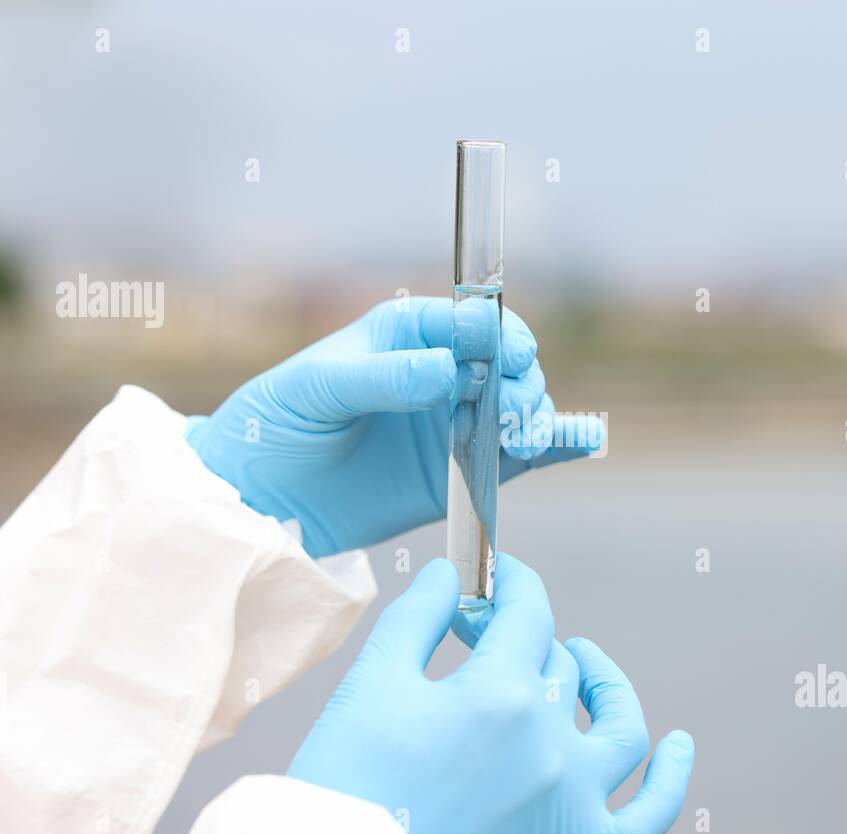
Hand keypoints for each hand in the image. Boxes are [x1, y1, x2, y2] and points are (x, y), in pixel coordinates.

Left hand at [186, 297, 601, 556]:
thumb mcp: (318, 389)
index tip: (507, 357)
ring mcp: (457, 421)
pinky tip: (581, 440)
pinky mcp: (467, 471)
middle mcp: (442, 371)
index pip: (470, 320)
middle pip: (507, 363)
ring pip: (521, 407)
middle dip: (521, 380)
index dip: (497, 334)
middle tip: (512, 412)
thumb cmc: (279, 425)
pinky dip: (556, 446)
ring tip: (521, 437)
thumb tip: (449, 369)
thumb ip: (385, 376)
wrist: (265, 499)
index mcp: (408, 334)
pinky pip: (523, 456)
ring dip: (536, 415)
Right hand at [287, 555, 694, 833]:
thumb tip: (454, 573)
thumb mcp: (371, 684)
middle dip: (518, 635)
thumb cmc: (348, 786)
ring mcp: (573, 802)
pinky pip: (647, 818)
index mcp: (499, 695)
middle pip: (556, 665)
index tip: (493, 576)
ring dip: (607, 686)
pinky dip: (670, 782)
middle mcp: (550, 744)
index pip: (527, 612)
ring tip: (585, 662)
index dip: (510, 584)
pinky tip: (679, 748)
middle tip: (479, 633)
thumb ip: (419, 616)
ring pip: (621, 729)